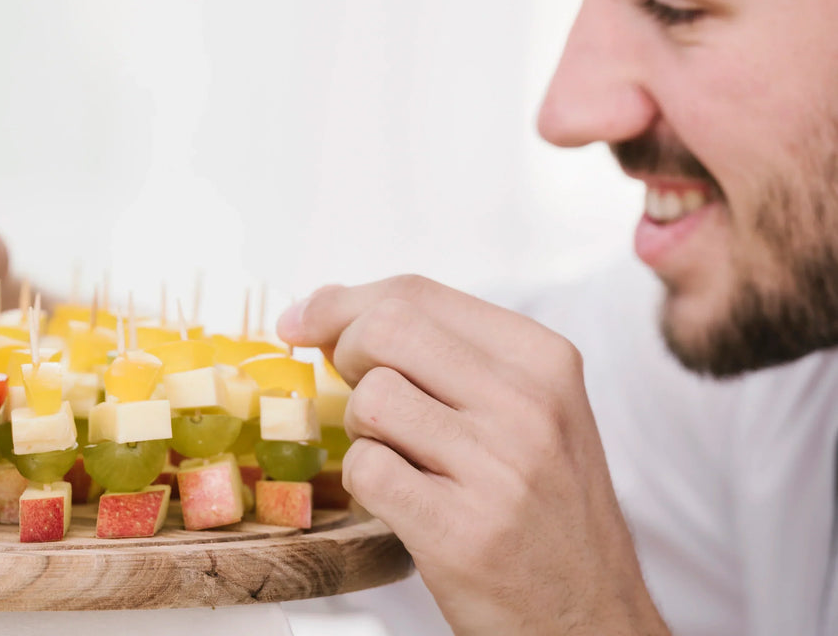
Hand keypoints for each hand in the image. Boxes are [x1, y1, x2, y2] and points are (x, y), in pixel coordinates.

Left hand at [278, 275, 666, 635]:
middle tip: (363, 398)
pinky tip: (403, 499)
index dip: (342, 303)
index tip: (305, 321)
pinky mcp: (462, 530)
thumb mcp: (523, 410)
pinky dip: (366, 483)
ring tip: (405, 460)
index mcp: (543, 360)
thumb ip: (439, 352)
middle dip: (346, 356)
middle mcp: (529, 405)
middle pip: (385, 329)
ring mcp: (499, 468)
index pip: (416, 293)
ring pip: (370, 399)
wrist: (589, 617)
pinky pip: (366, 469)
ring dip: (364, 431)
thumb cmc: (543, 509)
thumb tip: (321, 309)